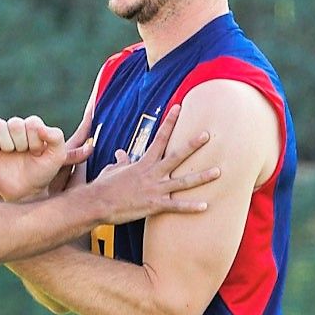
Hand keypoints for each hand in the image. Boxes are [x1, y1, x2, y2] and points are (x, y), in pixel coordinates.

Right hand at [0, 115, 91, 201]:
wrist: (24, 191)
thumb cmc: (42, 173)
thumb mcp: (57, 157)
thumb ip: (56, 138)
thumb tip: (40, 127)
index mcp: (33, 127)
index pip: (32, 123)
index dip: (35, 140)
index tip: (37, 152)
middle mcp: (16, 128)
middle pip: (15, 123)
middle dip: (21, 142)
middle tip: (22, 154)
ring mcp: (0, 135)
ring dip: (5, 142)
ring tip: (9, 153)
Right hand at [89, 104, 218, 224]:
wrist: (96, 203)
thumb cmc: (103, 187)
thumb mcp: (112, 171)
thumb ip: (121, 162)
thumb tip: (120, 154)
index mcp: (143, 162)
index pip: (160, 137)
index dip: (170, 121)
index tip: (179, 107)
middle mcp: (152, 173)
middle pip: (177, 155)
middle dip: (193, 144)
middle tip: (209, 134)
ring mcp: (155, 189)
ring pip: (183, 181)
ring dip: (202, 176)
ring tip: (218, 171)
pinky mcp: (154, 205)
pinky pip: (177, 206)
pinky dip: (191, 207)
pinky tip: (206, 206)